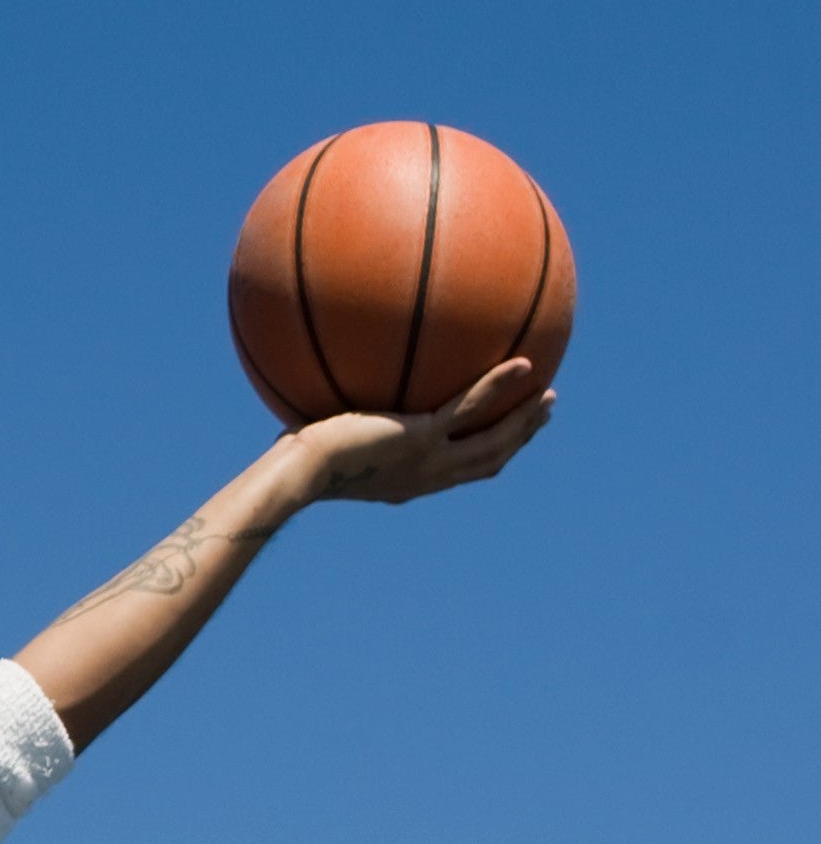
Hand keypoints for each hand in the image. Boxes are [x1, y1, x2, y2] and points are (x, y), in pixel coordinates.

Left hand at [279, 358, 557, 508]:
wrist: (298, 474)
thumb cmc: (296, 462)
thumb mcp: (324, 443)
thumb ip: (341, 426)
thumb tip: (327, 395)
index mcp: (411, 481)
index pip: (460, 471)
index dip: (488, 453)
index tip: (504, 435)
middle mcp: (427, 476)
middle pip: (489, 460)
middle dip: (518, 437)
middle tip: (541, 413)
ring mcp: (428, 459)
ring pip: (493, 440)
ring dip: (523, 419)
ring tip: (548, 395)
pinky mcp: (421, 438)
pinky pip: (470, 407)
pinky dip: (499, 385)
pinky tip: (524, 361)